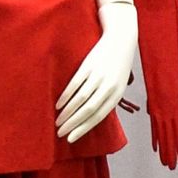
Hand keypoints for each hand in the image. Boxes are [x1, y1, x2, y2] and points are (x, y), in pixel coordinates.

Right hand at [57, 2, 137, 144]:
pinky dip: (66, 96)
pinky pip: (75, 84)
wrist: (121, 39)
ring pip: (80, 99)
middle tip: (60, 132)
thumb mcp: (118, 85)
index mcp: (116, 94)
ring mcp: (98, 76)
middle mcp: (108, 87)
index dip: (84, 129)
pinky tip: (58, 104)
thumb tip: (91, 118)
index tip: (71, 138)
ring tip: (57, 120)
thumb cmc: (117, 65)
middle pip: (88, 110)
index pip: (98, 117)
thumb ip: (107, 100)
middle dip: (73, 124)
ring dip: (67, 112)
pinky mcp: (88, 66)